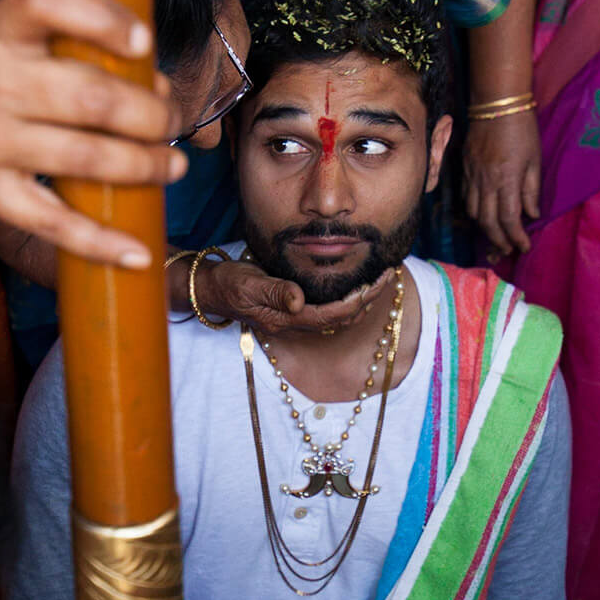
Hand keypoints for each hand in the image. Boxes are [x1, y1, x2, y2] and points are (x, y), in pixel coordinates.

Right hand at [0, 0, 187, 269]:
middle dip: (150, 114)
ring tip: (170, 166)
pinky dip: (99, 241)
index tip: (143, 37)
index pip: (46, 1)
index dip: (102, 16)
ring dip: (143, 166)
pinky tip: (136, 250)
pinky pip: (51, 221)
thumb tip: (141, 61)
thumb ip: (47, 37)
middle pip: (91, 97)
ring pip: (85, 158)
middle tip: (171, 120)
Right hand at [192, 259, 394, 335]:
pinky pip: (330, 311)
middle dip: (368, 300)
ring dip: (362, 302)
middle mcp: (294, 323)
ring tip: (380, 281)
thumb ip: (273, 291)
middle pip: (342, 319)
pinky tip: (357, 286)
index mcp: (286, 319)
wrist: (211, 288)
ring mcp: (295, 319)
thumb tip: (299, 300)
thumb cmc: (227, 283)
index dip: (357, 301)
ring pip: (339, 318)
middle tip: (388, 276)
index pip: (332, 315)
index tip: (376, 282)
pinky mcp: (294, 311)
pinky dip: (348, 300)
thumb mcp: (247, 283)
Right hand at [464, 109, 540, 255]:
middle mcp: (486, 182)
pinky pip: (467, 199)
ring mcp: (472, 177)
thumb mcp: (535, 160)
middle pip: (488, 222)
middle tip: (508, 250)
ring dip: (485, 230)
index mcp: (507, 179)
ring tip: (496, 238)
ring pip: (474, 213)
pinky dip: (476, 213)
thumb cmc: (522, 129)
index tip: (524, 246)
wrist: (496, 103)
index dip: (516, 237)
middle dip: (498, 241)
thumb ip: (532, 190)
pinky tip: (484, 217)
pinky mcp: (464, 170)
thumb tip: (532, 214)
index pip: (509, 219)